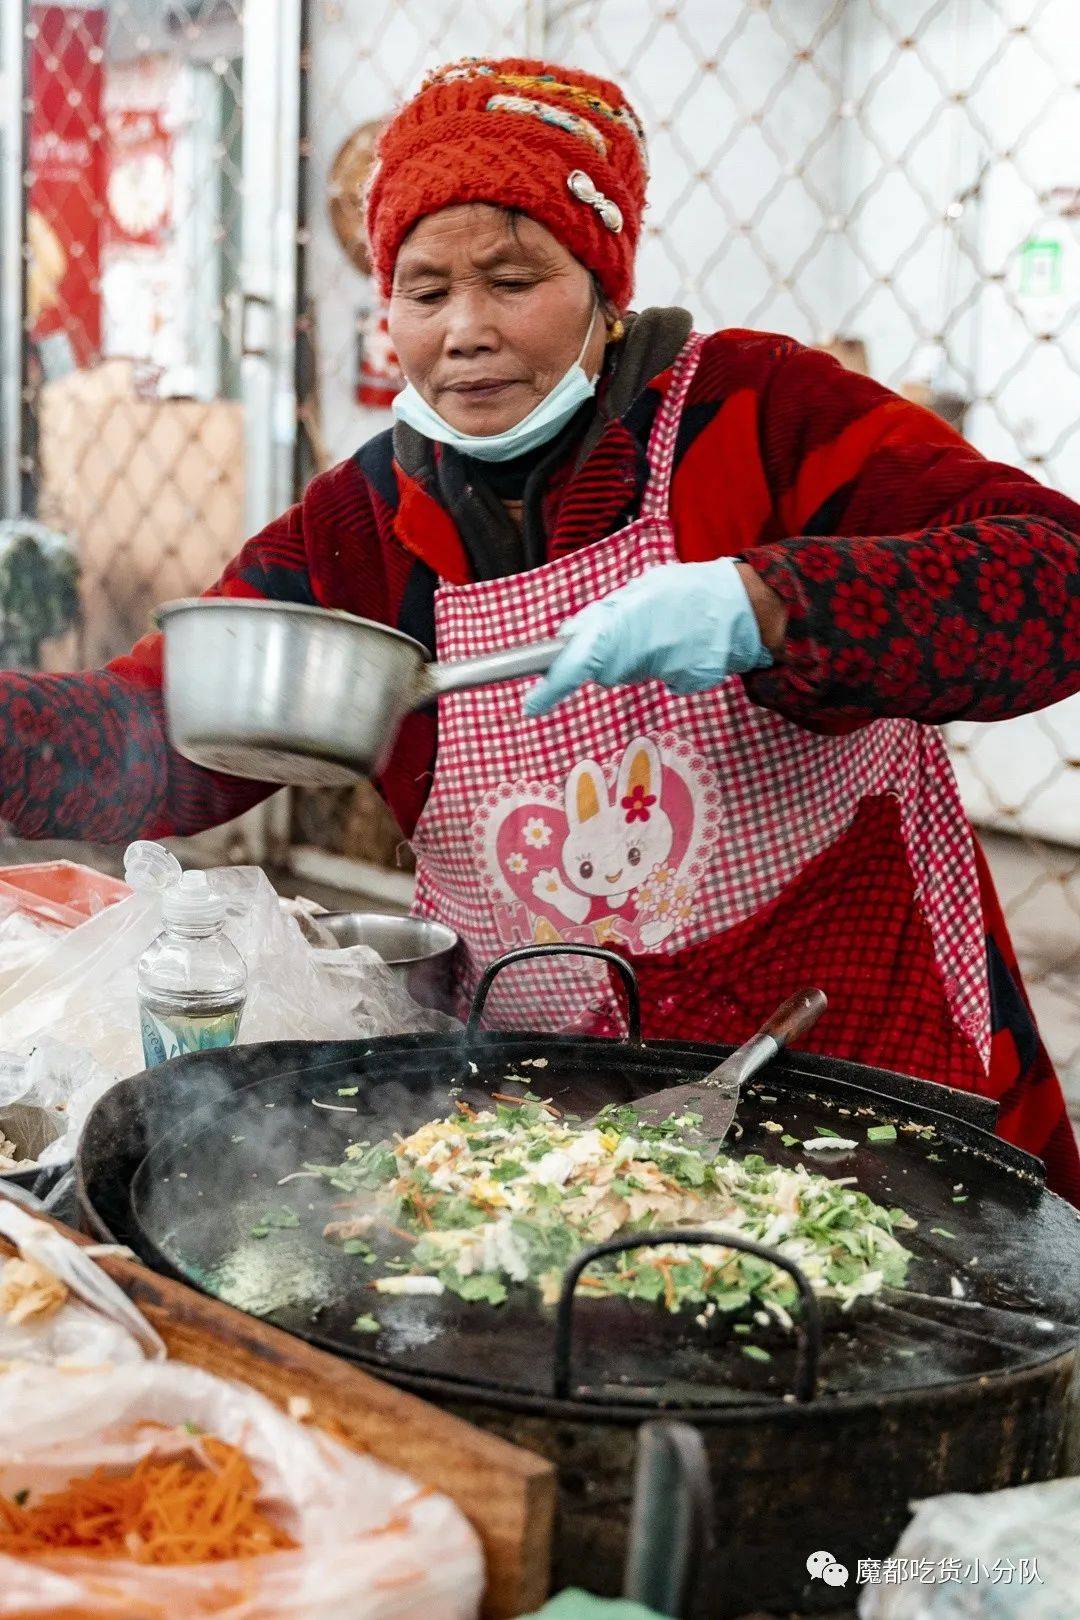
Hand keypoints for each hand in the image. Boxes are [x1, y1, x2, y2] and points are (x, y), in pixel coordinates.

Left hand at [525, 558, 778, 716]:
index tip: (532, 704)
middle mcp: (645, 648)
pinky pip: (660, 679)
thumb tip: (568, 636)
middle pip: (605, 672)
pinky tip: (682, 644)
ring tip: (663, 630)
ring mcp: (667, 669)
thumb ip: (603, 614)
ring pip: (632, 674)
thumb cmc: (687, 590)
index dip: (554, 684)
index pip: (579, 657)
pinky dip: (665, 665)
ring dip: (637, 657)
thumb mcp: (641, 588)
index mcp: (627, 618)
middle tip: (632, 630)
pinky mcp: (686, 683)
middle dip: (607, 658)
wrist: (744, 605)